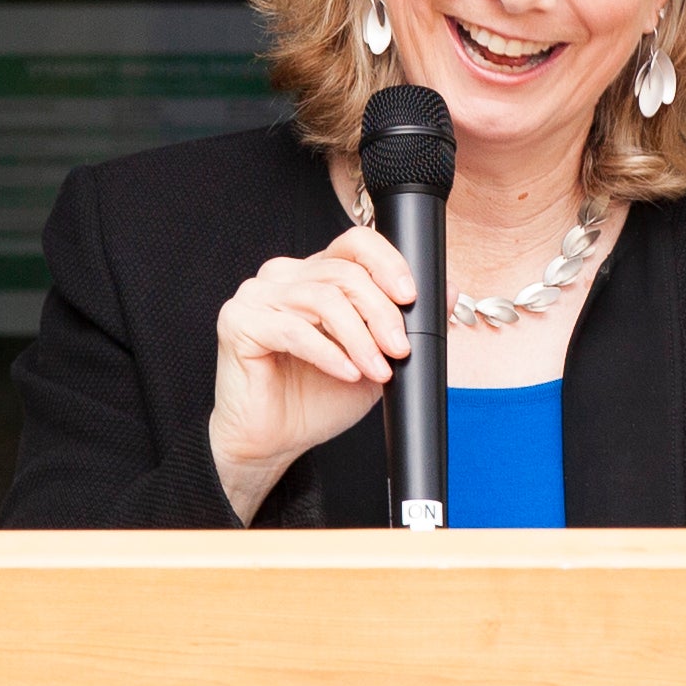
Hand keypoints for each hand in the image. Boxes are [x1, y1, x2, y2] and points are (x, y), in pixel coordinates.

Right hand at [208, 223, 416, 522]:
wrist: (273, 441)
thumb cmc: (316, 398)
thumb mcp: (374, 357)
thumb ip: (400, 324)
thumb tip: (447, 292)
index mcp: (312, 274)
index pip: (353, 244)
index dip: (387, 263)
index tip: (411, 297)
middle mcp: (282, 276)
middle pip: (343, 273)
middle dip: (380, 312)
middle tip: (400, 348)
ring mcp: (256, 296)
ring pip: (322, 298)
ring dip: (359, 337)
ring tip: (378, 370)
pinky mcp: (238, 323)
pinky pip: (292, 329)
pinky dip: (328, 353)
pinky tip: (347, 372)